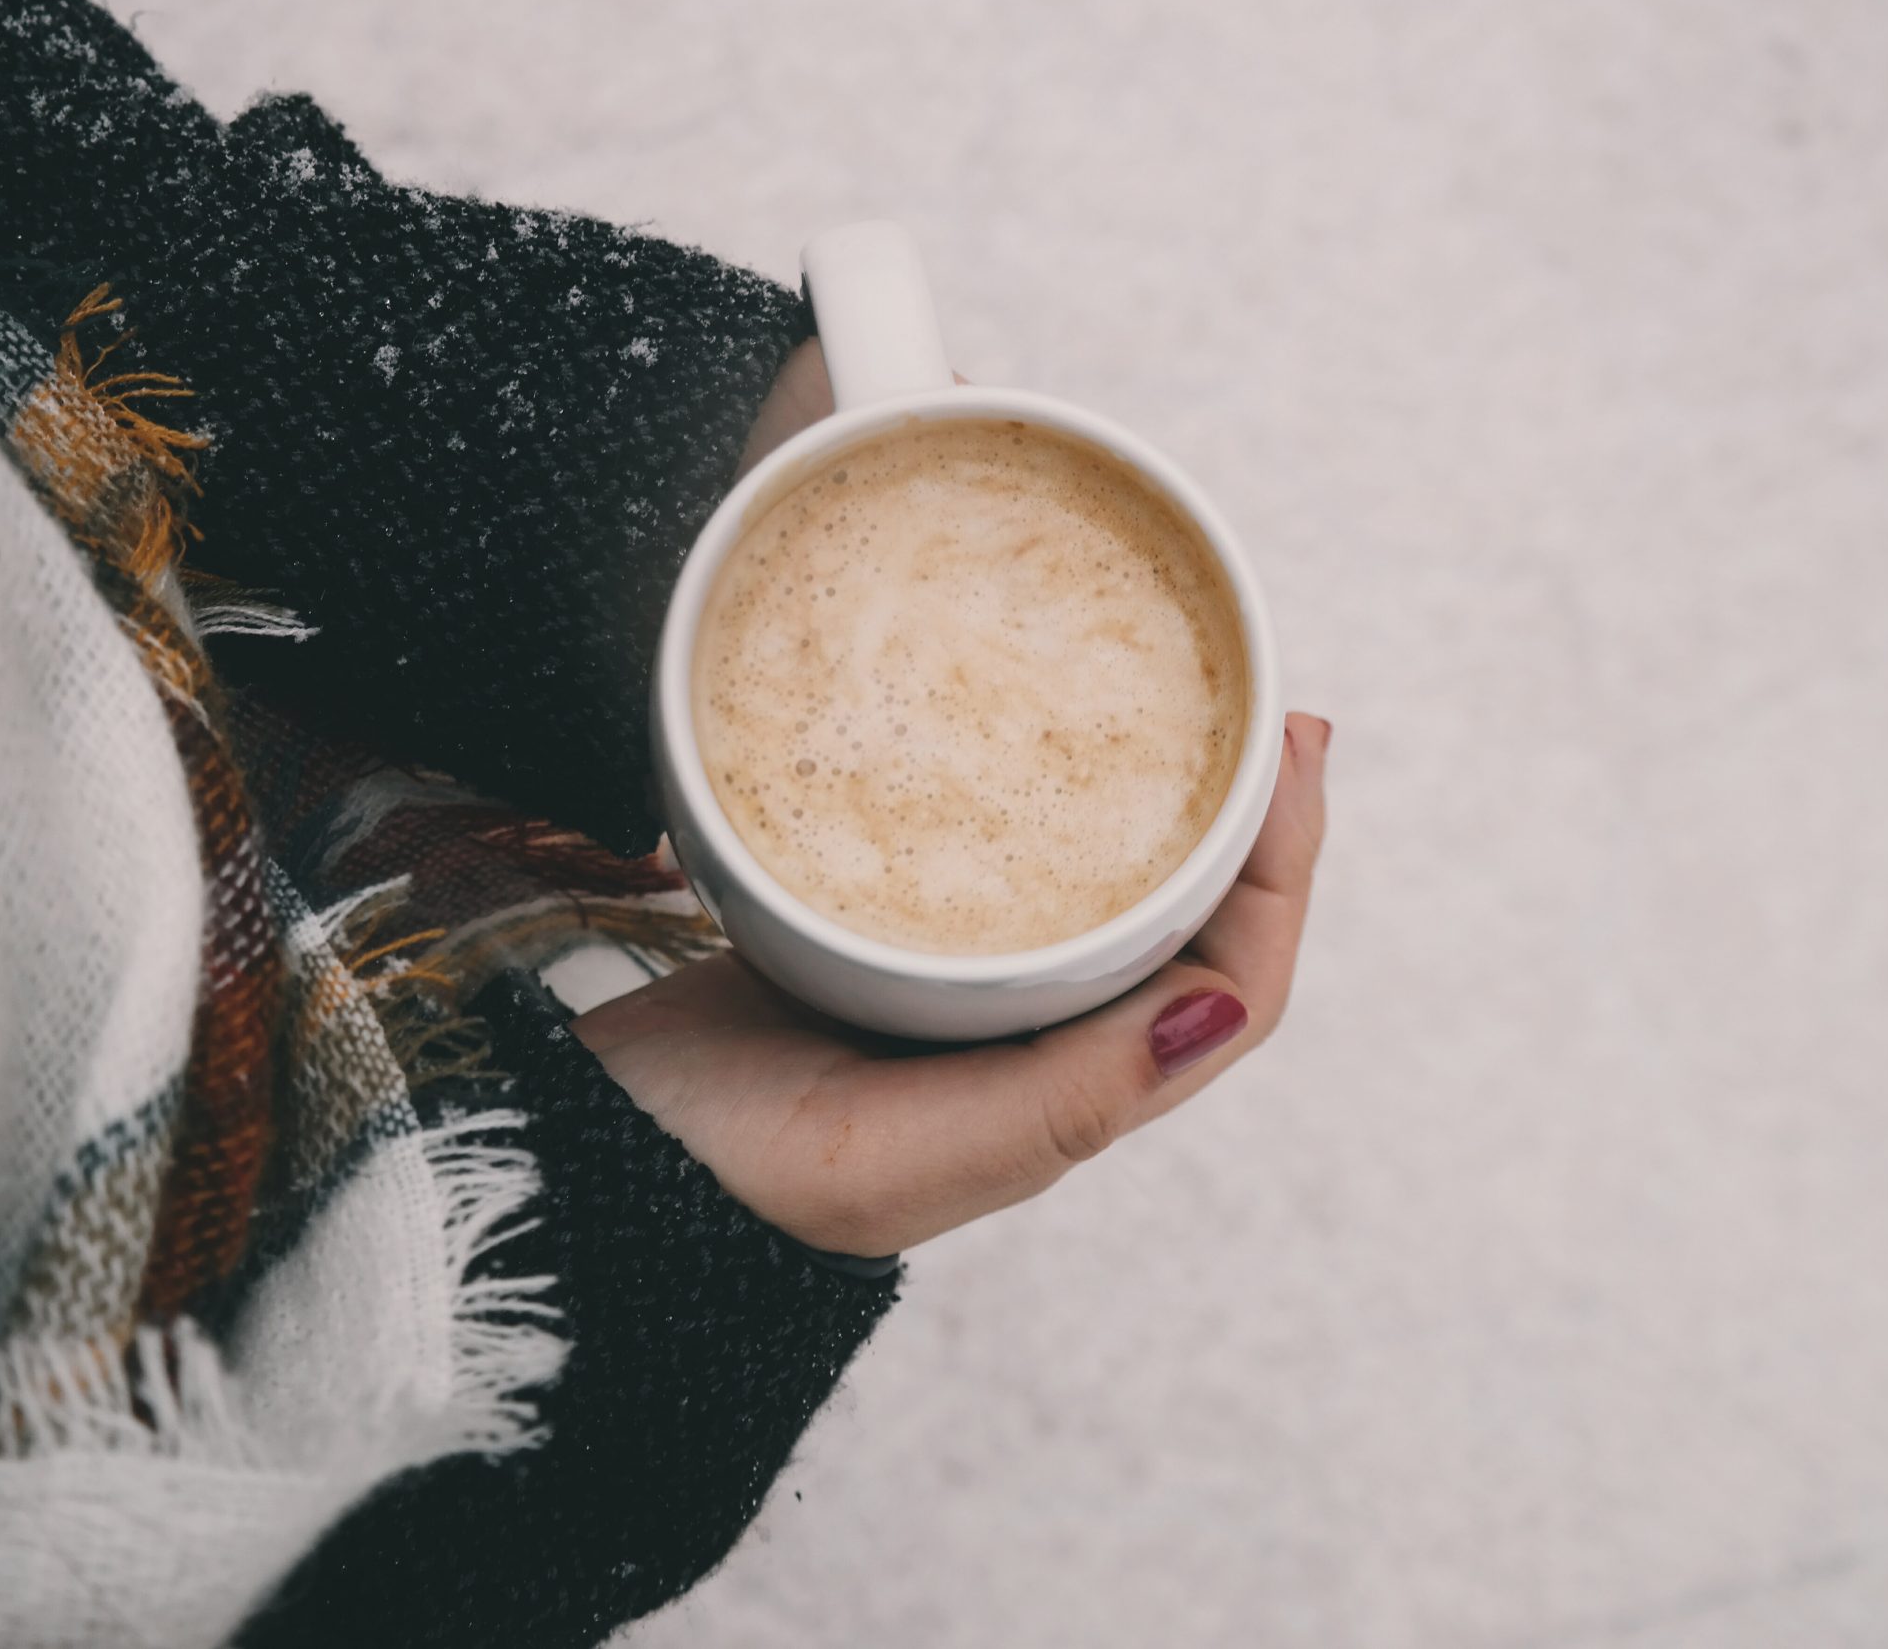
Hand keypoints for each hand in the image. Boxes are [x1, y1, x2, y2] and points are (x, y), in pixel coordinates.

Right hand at [574, 713, 1330, 1257]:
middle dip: (1241, 821)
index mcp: (1062, 1100)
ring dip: (1154, 810)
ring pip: (1095, 894)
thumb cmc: (745, 1179)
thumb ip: (1067, 1099)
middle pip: (1184, 926)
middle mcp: (1027, 1048)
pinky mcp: (872, 949)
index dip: (1285, 872)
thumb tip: (1222, 1013)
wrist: (593, 1166)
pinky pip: (986, 868)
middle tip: (1264, 708)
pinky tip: (1010, 740)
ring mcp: (951, 995)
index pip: (1229, 985)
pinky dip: (1031, 804)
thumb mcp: (915, 1154)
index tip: (1295, 750)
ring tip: (1177, 711)